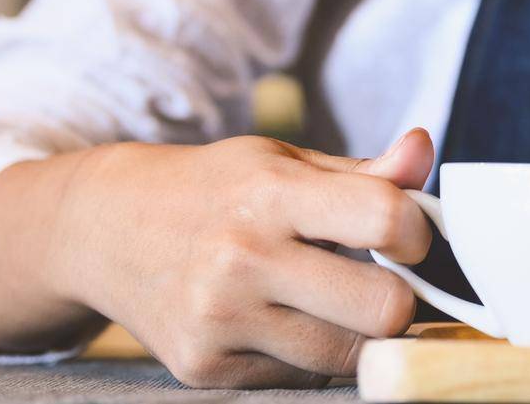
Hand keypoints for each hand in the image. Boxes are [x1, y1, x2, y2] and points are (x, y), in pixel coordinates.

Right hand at [0, 129, 434, 388]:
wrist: (106, 229)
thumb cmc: (217, 189)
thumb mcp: (285, 160)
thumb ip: (366, 171)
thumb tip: (423, 150)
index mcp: (271, 193)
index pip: (385, 218)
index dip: (417, 232)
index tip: (407, 237)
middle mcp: (242, 258)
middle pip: (382, 309)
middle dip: (398, 299)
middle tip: (381, 282)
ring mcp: (219, 320)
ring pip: (347, 356)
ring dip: (357, 335)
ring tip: (333, 300)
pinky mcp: (203, 369)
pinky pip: (299, 378)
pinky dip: (307, 355)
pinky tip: (282, 320)